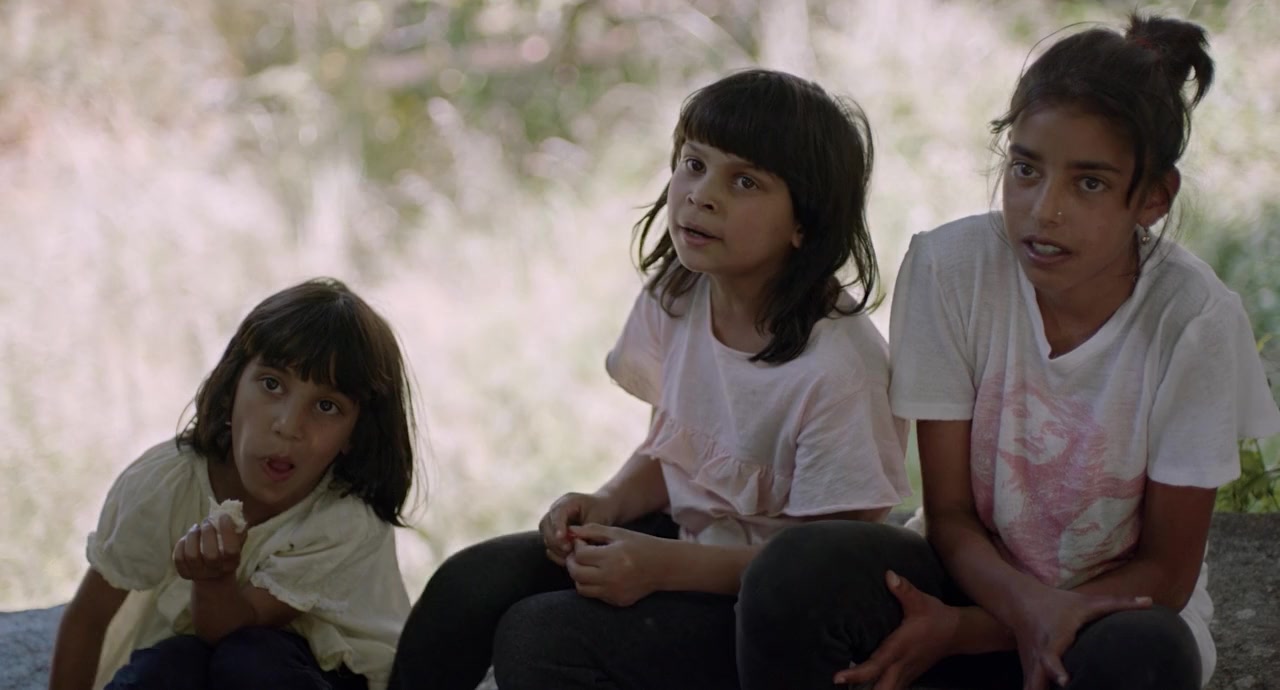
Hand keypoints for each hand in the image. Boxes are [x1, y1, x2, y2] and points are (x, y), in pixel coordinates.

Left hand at [173, 515, 243, 581]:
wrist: (213, 576)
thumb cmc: (226, 552)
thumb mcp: (236, 544)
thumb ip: (237, 530)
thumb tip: (232, 511)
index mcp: (232, 564)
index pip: (231, 551)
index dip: (227, 532)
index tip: (224, 516)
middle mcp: (216, 571)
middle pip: (211, 556)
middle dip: (208, 533)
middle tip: (207, 520)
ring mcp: (199, 573)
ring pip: (192, 556)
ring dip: (193, 537)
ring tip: (196, 527)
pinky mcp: (185, 573)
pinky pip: (179, 558)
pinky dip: (181, 545)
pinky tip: (186, 537)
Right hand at [539, 492, 618, 565]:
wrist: (603, 508)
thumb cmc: (602, 511)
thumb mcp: (598, 518)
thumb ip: (586, 530)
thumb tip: (576, 544)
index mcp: (568, 501)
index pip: (557, 513)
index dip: (558, 526)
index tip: (563, 537)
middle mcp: (556, 509)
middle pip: (545, 524)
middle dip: (555, 539)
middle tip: (568, 549)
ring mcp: (553, 521)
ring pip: (545, 534)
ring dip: (555, 547)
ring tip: (569, 555)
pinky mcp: (554, 532)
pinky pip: (549, 542)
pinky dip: (556, 551)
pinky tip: (566, 558)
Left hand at [564, 524, 669, 606]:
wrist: (664, 566)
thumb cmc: (641, 545)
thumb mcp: (618, 533)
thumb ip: (592, 530)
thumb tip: (571, 530)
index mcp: (612, 557)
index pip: (580, 555)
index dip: (576, 547)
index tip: (581, 542)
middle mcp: (611, 577)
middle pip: (576, 573)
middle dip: (572, 562)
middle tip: (577, 555)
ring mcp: (614, 592)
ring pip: (581, 588)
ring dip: (579, 576)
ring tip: (587, 566)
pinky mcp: (618, 601)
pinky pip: (595, 595)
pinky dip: (592, 585)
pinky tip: (600, 575)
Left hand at [834, 571, 959, 689]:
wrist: (958, 633)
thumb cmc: (935, 616)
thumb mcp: (921, 601)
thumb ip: (904, 589)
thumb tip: (888, 575)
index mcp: (900, 648)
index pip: (876, 665)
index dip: (857, 673)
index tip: (838, 678)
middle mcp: (901, 665)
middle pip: (881, 689)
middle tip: (837, 689)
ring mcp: (906, 674)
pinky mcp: (909, 676)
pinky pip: (893, 689)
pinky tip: (863, 689)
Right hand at [1009, 586, 1151, 689]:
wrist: (1020, 601)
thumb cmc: (1058, 603)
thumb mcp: (1086, 602)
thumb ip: (1118, 603)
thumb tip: (1150, 601)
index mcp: (1053, 638)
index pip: (1050, 656)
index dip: (1056, 669)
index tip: (1065, 682)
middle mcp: (1038, 654)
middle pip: (1035, 680)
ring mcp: (1030, 664)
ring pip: (1030, 687)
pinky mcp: (1028, 670)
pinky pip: (1031, 688)